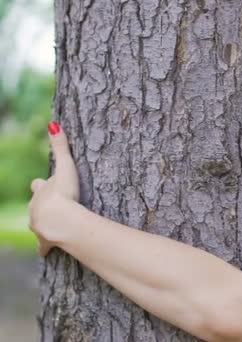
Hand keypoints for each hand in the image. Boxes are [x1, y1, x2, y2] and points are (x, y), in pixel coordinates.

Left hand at [28, 121, 79, 255]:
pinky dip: (44, 248)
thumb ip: (61, 147)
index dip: (42, 185)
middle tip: (53, 205)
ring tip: (52, 226)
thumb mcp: (65, 168)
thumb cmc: (64, 194)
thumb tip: (53, 123)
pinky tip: (45, 251)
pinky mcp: (45, 242)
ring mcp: (38, 226)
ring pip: (36, 224)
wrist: (61, 221)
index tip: (45, 184)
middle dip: (42, 205)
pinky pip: (42, 246)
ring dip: (43, 223)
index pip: (38, 185)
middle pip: (35, 205)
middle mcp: (34, 208)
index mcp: (39, 192)